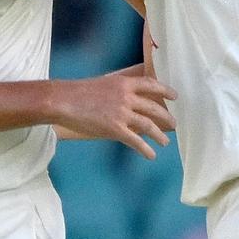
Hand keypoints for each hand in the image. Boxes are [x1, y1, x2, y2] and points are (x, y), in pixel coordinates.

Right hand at [52, 72, 175, 159]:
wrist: (63, 100)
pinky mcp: (115, 129)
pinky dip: (145, 149)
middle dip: (166, 117)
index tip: (175, 96)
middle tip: (174, 124)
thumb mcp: (103, 83)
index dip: (165, 90)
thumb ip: (118, 90)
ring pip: (148, 125)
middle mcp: (127, 97)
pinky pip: (135, 141)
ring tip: (165, 142)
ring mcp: (122, 113)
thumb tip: (129, 99)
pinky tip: (151, 155)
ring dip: (159, 135)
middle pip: (154, 108)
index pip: (151, 85)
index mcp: (124, 83)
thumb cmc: (78, 92)